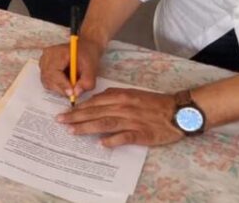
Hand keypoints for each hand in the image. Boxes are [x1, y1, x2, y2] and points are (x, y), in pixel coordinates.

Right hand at [39, 38, 102, 99]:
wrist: (85, 46)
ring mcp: (44, 59)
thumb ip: (86, 82)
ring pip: (46, 80)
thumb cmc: (87, 55)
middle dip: (61, 89)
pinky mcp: (44, 64)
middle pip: (48, 78)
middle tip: (73, 94)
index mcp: (58, 52)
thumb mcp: (92, 69)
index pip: (54, 72)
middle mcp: (47, 55)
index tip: (72, 94)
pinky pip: (46, 79)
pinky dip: (55, 84)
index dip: (62, 84)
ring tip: (71, 86)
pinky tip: (65, 82)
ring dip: (58, 87)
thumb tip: (76, 93)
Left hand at [57, 88, 182, 147]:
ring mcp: (133, 120)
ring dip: (87, 127)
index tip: (65, 113)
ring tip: (73, 132)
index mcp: (121, 96)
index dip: (78, 108)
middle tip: (60, 122)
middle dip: (76, 117)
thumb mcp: (132, 93)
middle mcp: (124, 107)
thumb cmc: (154, 103)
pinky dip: (112, 140)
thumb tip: (95, 103)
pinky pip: (125, 137)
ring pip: (105, 123)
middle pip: (95, 112)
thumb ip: (113, 97)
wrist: (178, 111)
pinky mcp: (142, 133)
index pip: (94, 102)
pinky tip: (101, 144)